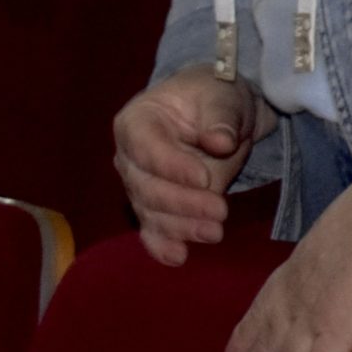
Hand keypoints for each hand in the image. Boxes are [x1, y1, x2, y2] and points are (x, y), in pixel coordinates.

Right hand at [115, 65, 260, 264]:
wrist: (221, 113)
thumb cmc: (215, 96)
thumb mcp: (222, 95)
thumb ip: (220, 117)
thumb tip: (221, 142)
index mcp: (136, 121)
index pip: (147, 148)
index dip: (172, 166)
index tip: (205, 178)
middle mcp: (129, 157)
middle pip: (147, 187)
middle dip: (183, 203)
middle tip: (220, 211)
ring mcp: (138, 186)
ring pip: (151, 212)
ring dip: (181, 227)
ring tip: (214, 233)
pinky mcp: (153, 208)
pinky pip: (152, 230)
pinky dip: (162, 245)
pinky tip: (179, 256)